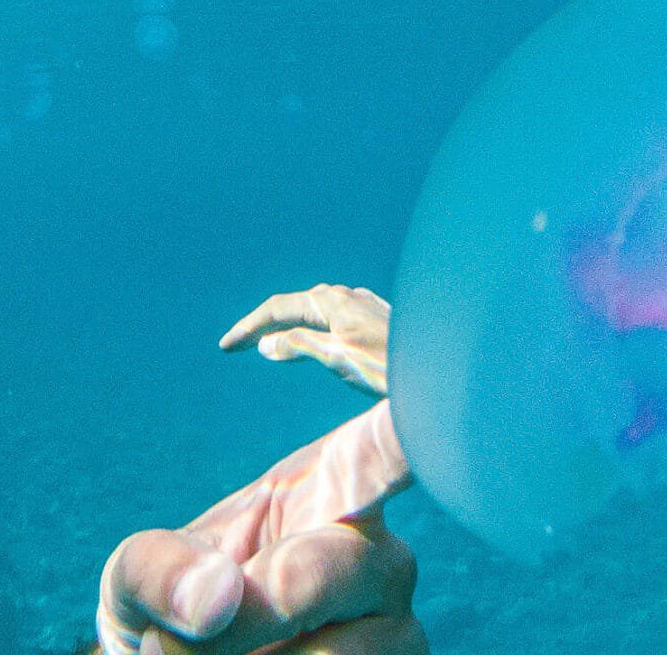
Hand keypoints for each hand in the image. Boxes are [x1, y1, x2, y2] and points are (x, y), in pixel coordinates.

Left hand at [95, 403, 421, 654]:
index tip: (421, 402)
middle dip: (240, 618)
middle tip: (178, 642)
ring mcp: (400, 635)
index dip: (409, 428)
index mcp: (332, 494)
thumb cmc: (174, 610)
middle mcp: (382, 560)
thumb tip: (216, 601)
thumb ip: (160, 569)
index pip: (385, 449)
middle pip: (323, 576)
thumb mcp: (140, 574)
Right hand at [220, 285, 390, 397]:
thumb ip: (299, 346)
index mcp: (332, 302)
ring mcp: (363, 306)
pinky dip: (311, 328)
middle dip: (264, 324)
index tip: (225, 347)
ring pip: (315, 310)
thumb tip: (266, 344)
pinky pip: (333, 318)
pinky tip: (315, 339)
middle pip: (294, 306)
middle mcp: (347, 297)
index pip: (278, 309)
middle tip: (237, 345)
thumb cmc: (390, 367)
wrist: (441, 370)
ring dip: (288, 324)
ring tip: (268, 342)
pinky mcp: (376, 320)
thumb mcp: (337, 359)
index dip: (249, 326)